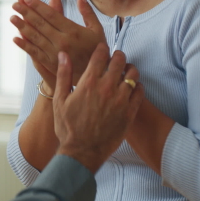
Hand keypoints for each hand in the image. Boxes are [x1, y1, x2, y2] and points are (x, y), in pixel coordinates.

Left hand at [11, 0, 104, 88]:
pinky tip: (15, 38)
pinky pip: (35, 53)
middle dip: (26, 12)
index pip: (51, 14)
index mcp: (73, 30)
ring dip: (22, 26)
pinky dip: (24, 46)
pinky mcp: (50, 64)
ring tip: (12, 17)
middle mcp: (62, 41)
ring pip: (35, 37)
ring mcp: (55, 53)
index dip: (37, 5)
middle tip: (15, 3)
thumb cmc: (97, 51)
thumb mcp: (97, 30)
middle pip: (40, 24)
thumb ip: (88, 13)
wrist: (96, 76)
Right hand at [52, 43, 142, 172]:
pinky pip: (140, 92)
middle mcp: (106, 88)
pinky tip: (131, 88)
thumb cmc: (68, 127)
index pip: (100, 56)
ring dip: (129, 69)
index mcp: (88, 83)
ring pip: (133, 74)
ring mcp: (120, 100)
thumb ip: (63, 75)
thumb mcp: (59, 100)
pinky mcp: (130, 112)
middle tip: (115, 58)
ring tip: (125, 72)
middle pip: (119, 61)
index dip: (102, 48)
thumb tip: (63, 54)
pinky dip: (137, 86)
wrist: (82, 152)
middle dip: (118, 55)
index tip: (102, 48)